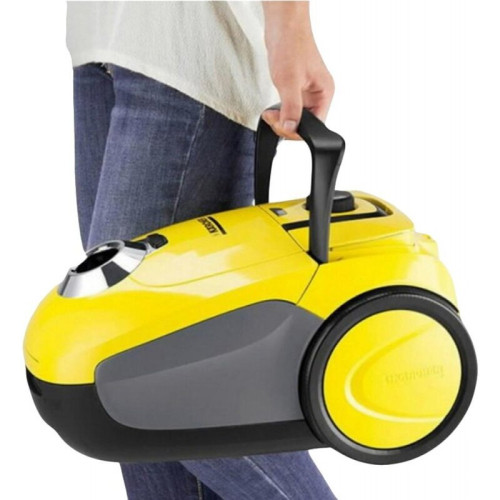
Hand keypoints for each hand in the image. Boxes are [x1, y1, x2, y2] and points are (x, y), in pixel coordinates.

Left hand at [262, 1, 333, 138]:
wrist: (282, 25)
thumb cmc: (291, 45)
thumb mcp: (289, 81)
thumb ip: (291, 108)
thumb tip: (291, 128)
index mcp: (324, 93)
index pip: (315, 126)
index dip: (296, 130)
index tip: (280, 124)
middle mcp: (318, 94)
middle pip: (304, 124)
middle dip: (286, 125)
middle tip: (272, 117)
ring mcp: (307, 92)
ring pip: (295, 118)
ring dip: (281, 119)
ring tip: (270, 113)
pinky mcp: (296, 89)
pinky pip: (289, 108)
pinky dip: (279, 112)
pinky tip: (272, 107)